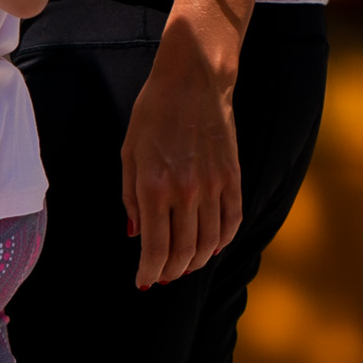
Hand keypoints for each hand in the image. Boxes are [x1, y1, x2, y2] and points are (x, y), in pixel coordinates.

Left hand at [120, 1, 243, 288]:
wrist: (194, 80)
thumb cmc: (154, 112)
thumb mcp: (129, 153)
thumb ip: (131, 198)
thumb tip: (135, 235)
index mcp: (155, 188)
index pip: (155, 248)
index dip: (149, 272)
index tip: (143, 282)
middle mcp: (186, 193)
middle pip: (184, 253)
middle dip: (171, 272)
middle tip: (162, 276)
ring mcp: (214, 187)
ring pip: (210, 243)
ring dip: (196, 262)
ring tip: (184, 266)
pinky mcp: (233, 177)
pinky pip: (232, 221)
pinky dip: (222, 241)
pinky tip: (212, 247)